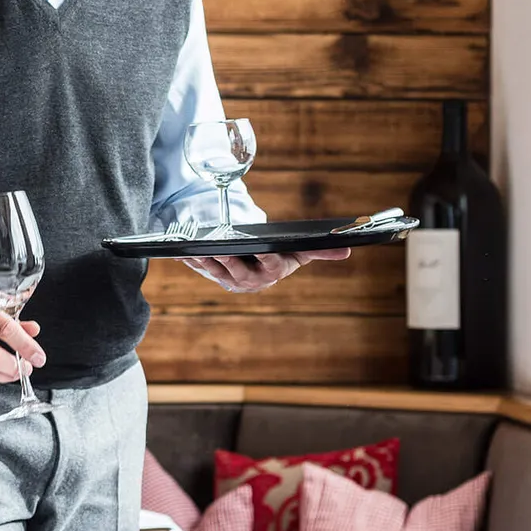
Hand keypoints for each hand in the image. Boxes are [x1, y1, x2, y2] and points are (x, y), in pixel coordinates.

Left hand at [182, 247, 350, 292]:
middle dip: (229, 262)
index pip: (270, 266)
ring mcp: (231, 279)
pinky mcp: (214, 274)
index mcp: (272, 272)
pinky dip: (192, 260)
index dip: (264, 259)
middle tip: (221, 251)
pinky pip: (201, 267)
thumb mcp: (297, 251)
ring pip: (217, 272)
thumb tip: (347, 250)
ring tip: (198, 251)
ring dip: (206, 262)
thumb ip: (319, 251)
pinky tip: (183, 251)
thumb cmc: (279, 255)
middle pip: (239, 273)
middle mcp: (251, 280)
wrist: (257, 264)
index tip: (260, 250)